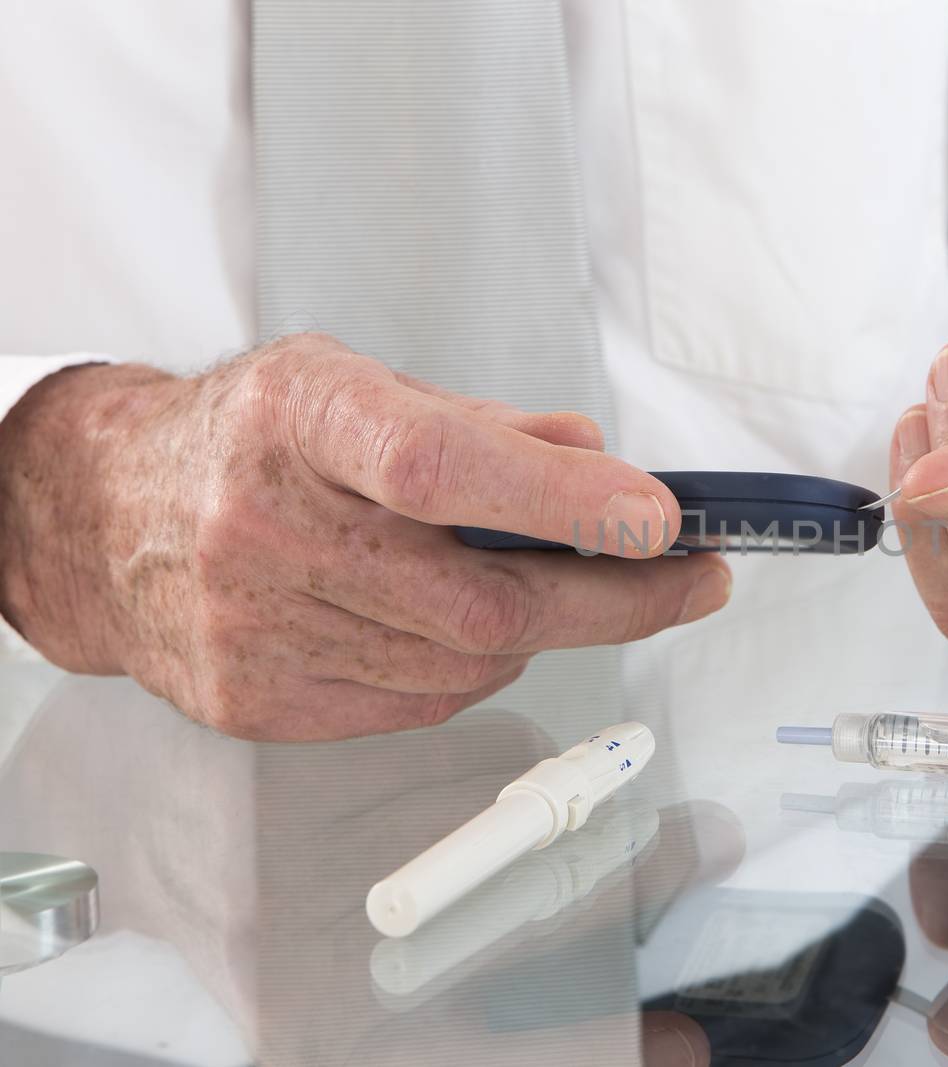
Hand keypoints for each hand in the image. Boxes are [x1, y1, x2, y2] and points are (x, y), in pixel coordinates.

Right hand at [0, 332, 731, 737]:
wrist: (104, 517)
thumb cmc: (248, 439)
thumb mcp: (358, 384)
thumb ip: (486, 426)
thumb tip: (602, 468)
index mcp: (301, 419)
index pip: (441, 466)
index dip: (560, 500)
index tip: (656, 519)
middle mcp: (267, 527)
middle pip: (480, 601)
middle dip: (613, 600)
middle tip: (687, 582)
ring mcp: (256, 628)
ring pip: (465, 665)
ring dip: (540, 632)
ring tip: (557, 588)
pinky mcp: (257, 702)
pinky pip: (420, 705)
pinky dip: (471, 669)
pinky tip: (461, 627)